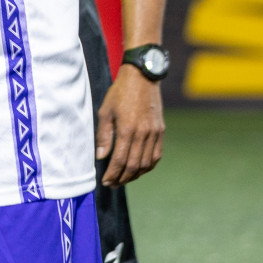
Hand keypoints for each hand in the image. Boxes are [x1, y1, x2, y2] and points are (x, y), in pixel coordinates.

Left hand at [96, 65, 164, 185]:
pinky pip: (156, 155)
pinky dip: (148, 166)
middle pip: (134, 166)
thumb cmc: (120, 93)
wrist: (142, 78)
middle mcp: (143, 134)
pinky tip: (139, 169)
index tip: (105, 182)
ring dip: (135, 175)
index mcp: (128, 130)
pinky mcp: (161, 131)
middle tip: (112, 184)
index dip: (112, 174)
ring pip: (147, 163)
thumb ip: (104, 135)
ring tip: (123, 179)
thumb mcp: (105, 111)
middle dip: (122, 178)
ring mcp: (154, 133)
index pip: (120, 161)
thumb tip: (101, 157)